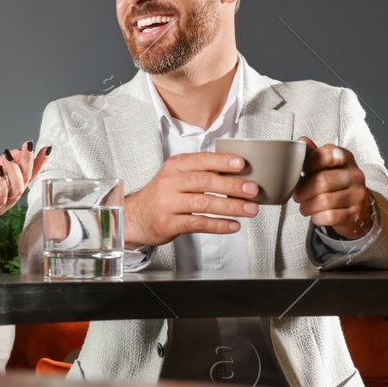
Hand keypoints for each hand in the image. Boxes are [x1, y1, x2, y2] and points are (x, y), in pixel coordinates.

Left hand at [0, 141, 47, 232]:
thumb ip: (0, 162)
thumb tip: (15, 152)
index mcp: (10, 185)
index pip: (29, 173)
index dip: (38, 162)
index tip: (45, 148)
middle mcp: (10, 195)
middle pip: (26, 178)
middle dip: (29, 161)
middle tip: (28, 146)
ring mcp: (2, 203)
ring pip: (17, 187)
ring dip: (15, 170)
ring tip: (9, 155)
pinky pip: (2, 196)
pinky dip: (3, 183)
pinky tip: (0, 171)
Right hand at [123, 151, 259, 247]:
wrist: (135, 216)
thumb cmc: (162, 196)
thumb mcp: (176, 177)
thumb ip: (200, 173)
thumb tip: (236, 176)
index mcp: (174, 166)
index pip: (201, 160)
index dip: (222, 162)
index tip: (241, 164)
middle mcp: (170, 182)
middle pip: (205, 182)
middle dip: (232, 186)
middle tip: (252, 190)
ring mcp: (168, 203)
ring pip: (204, 204)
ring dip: (231, 207)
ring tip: (249, 210)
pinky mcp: (169, 223)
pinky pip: (198, 224)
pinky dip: (219, 225)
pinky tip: (233, 225)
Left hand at [293, 139, 372, 239]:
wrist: (356, 208)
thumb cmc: (335, 184)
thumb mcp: (326, 166)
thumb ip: (313, 154)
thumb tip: (301, 142)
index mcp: (345, 158)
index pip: (327, 155)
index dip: (310, 163)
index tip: (302, 171)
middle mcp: (354, 175)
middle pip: (322, 181)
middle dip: (303, 191)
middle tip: (298, 195)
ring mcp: (357, 195)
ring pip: (324, 201)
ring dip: (307, 206)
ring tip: (304, 206)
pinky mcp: (355, 214)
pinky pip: (329, 216)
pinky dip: (317, 218)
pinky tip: (316, 215)